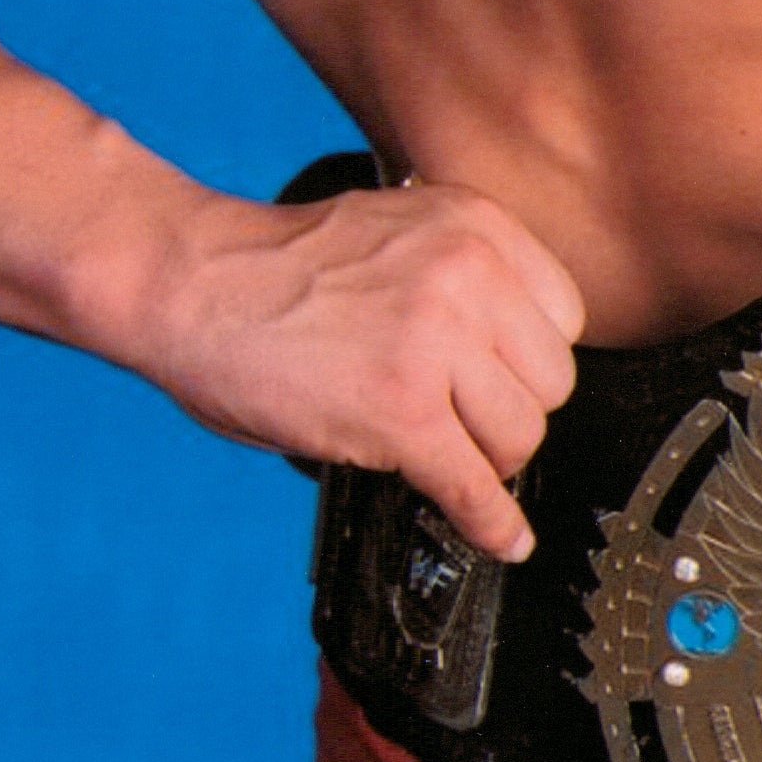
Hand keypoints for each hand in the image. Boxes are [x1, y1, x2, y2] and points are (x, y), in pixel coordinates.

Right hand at [140, 179, 585, 561]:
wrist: (197, 282)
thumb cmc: (280, 265)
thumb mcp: (400, 232)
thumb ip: (464, 272)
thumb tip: (510, 347)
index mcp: (476, 224)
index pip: (564, 315)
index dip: (530, 359)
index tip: (507, 381)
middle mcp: (469, 274)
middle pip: (551, 380)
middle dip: (512, 412)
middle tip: (468, 422)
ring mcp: (437, 344)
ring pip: (519, 436)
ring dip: (488, 461)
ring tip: (447, 456)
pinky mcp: (400, 413)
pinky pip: (474, 486)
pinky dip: (491, 525)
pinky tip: (501, 537)